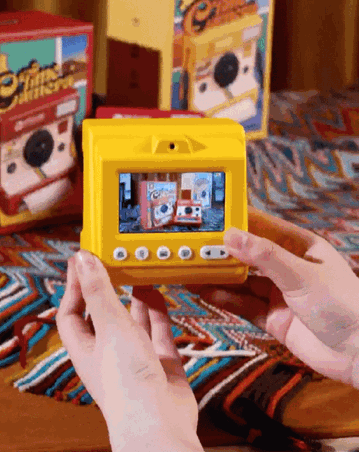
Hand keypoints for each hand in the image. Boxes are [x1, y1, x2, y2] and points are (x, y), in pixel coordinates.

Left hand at [56, 250, 202, 451]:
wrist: (161, 424)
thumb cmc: (126, 383)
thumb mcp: (109, 326)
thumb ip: (98, 291)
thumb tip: (81, 259)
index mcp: (85, 349)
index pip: (71, 313)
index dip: (74, 287)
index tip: (82, 261)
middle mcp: (108, 355)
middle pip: (102, 315)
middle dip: (107, 289)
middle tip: (113, 262)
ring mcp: (136, 361)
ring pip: (132, 323)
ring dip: (134, 299)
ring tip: (137, 273)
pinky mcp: (161, 366)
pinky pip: (158, 333)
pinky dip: (157, 313)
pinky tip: (158, 295)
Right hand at [187, 207, 358, 388]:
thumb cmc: (343, 304)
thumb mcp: (301, 274)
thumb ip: (264, 256)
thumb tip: (230, 235)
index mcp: (299, 246)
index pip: (261, 226)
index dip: (236, 220)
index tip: (209, 215)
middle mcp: (286, 267)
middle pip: (247, 254)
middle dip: (222, 250)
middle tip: (192, 245)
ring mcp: (278, 293)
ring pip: (241, 280)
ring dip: (218, 275)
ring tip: (191, 267)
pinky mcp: (272, 318)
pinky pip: (243, 305)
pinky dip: (224, 299)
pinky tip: (204, 291)